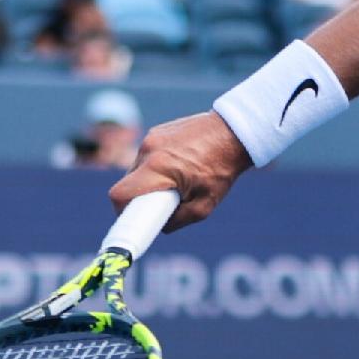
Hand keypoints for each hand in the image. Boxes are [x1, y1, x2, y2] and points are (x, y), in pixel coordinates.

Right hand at [109, 111, 252, 232]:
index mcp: (157, 167)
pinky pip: (148, 156)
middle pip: (128, 183)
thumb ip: (177, 220)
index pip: (121, 194)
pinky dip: (157, 166)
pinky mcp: (158, 132)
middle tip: (163, 204)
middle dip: (141, 197)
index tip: (135, 220)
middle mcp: (149, 150)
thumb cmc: (222, 170)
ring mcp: (152, 138)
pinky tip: (180, 167)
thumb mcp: (204, 206)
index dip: (123, 211)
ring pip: (138, 169)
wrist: (237, 134)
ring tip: (178, 182)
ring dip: (150, 181)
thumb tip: (160, 227)